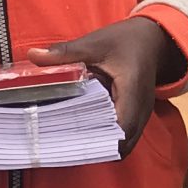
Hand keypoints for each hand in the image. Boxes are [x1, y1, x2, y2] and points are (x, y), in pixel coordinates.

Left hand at [31, 17, 174, 155]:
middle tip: (67, 143)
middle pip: (123, 143)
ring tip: (74, 140)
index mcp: (132, 91)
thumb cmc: (126, 41)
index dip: (101, 141)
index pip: (122, 128)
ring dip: (103, 144)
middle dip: (97, 147)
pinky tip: (87, 131)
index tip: (75, 141)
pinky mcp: (137, 116)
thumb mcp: (95, 43)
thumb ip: (66, 52)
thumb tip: (33, 55)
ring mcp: (142, 115)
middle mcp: (141, 109)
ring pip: (125, 143)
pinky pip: (125, 136)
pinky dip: (108, 138)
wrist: (153, 40)